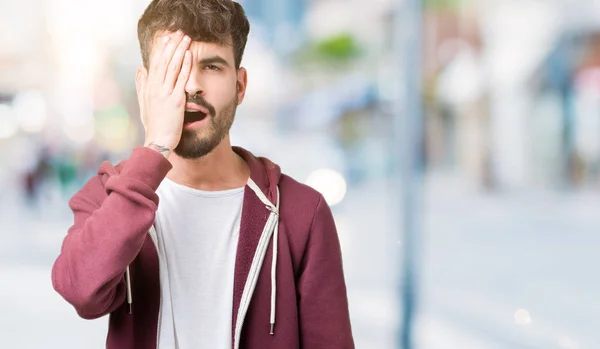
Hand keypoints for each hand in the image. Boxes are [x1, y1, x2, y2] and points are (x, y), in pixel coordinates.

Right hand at [136, 31, 191, 156]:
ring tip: (185, 38)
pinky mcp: (176, 101)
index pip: (155, 63)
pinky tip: (189, 55)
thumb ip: (141, 85)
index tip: (166, 37)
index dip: (161, 49)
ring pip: (172, 67)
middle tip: (178, 32)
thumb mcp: (144, 103)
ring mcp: (165, 93)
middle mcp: (155, 88)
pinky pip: (181, 80)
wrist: (158, 141)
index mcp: (149, 88)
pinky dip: (185, 66)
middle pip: (163, 61)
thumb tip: (140, 69)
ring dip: (179, 50)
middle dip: (171, 45)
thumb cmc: (154, 125)